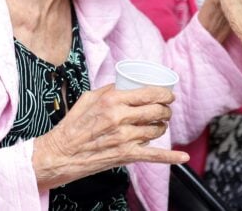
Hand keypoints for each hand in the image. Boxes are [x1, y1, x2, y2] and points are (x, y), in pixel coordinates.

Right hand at [31, 85, 187, 188]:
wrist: (59, 154)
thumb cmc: (72, 125)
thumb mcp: (89, 98)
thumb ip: (110, 90)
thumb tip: (127, 83)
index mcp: (113, 100)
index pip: (149, 93)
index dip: (164, 94)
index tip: (168, 95)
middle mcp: (120, 118)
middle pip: (156, 111)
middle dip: (166, 110)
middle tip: (166, 110)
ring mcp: (124, 138)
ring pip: (156, 130)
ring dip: (162, 127)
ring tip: (160, 125)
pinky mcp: (125, 156)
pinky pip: (153, 156)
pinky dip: (170, 157)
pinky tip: (182, 157)